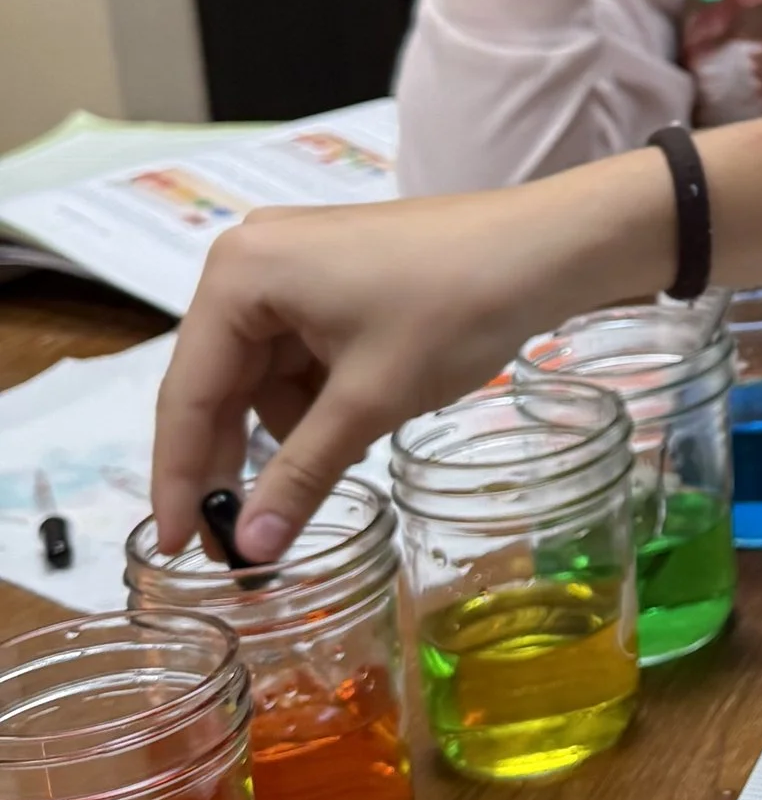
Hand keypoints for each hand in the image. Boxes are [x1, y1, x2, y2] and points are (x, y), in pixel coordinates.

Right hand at [149, 165, 664, 560]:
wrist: (549, 247)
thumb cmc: (457, 308)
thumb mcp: (369, 402)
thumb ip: (299, 476)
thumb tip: (249, 552)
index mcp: (238, 275)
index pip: (188, 394)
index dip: (179, 477)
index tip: (172, 548)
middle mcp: (249, 258)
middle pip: (218, 383)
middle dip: (233, 461)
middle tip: (238, 543)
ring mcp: (291, 262)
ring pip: (263, 375)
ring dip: (290, 431)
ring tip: (328, 474)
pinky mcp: (332, 274)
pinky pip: (300, 353)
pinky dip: (319, 399)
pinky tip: (352, 429)